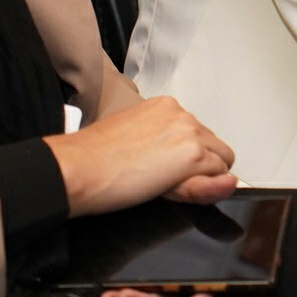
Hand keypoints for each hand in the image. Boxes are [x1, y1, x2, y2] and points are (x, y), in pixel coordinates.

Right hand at [44, 97, 236, 217]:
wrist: (78, 169)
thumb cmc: (95, 161)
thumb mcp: (139, 147)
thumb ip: (171, 152)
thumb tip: (218, 167)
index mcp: (165, 107)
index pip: (195, 137)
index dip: (181, 161)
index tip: (155, 168)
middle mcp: (181, 114)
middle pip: (212, 149)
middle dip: (195, 169)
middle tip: (157, 179)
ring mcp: (190, 132)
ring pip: (219, 162)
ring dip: (197, 178)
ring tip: (159, 183)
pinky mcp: (193, 154)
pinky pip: (218, 176)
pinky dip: (200, 189)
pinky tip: (167, 188)